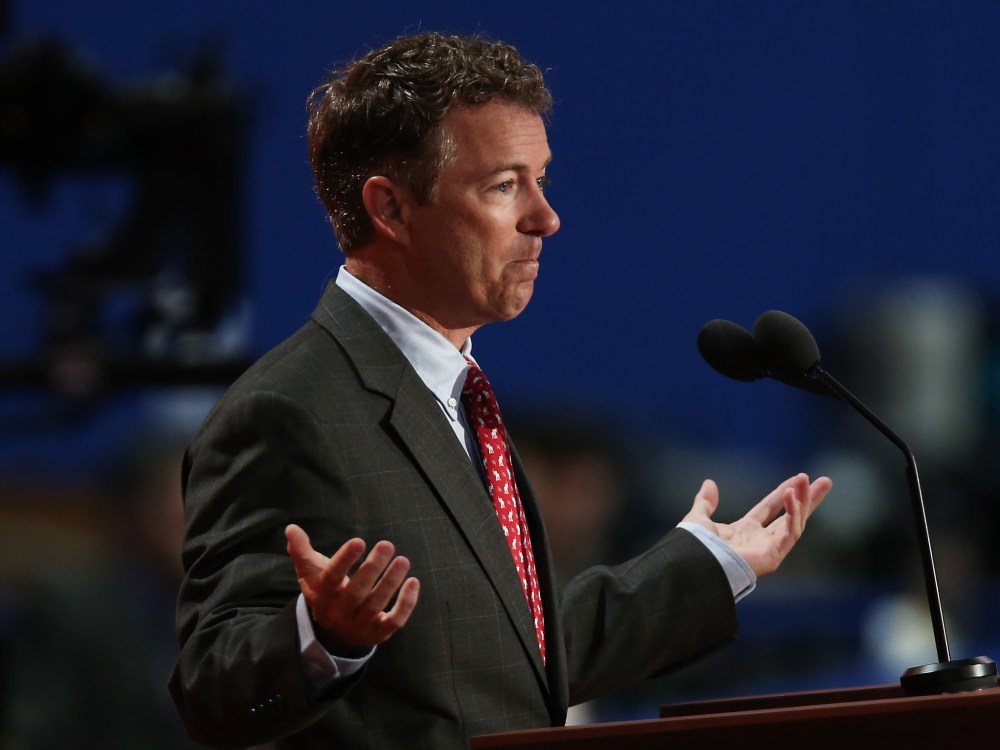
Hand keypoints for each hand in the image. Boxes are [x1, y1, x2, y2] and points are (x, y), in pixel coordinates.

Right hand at [285, 524, 419, 653]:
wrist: (332, 633)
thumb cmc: (324, 592)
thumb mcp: (310, 573)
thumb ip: (301, 551)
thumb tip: (291, 528)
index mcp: (322, 595)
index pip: (332, 577)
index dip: (344, 559)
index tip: (359, 541)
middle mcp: (339, 612)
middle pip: (356, 591)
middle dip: (372, 568)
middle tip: (387, 544)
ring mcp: (359, 625)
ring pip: (376, 605)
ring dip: (391, 582)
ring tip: (403, 560)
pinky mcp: (378, 633)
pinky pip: (394, 621)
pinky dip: (406, 604)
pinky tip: (413, 582)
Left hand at [682, 473, 831, 575]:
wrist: (696, 564)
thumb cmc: (696, 547)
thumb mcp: (699, 518)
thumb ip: (705, 502)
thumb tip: (709, 483)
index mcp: (745, 531)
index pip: (770, 508)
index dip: (784, 493)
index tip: (798, 478)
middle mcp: (760, 540)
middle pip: (791, 515)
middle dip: (808, 498)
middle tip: (825, 481)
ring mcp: (769, 549)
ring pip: (795, 522)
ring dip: (803, 501)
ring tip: (808, 481)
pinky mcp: (774, 556)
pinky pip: (790, 533)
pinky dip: (793, 514)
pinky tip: (791, 495)